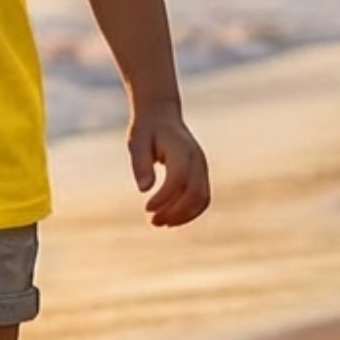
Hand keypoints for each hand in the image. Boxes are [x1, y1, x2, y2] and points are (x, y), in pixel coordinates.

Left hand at [129, 104, 209, 227]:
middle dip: (174, 212)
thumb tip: (144, 189)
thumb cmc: (147, 130)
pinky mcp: (202, 175)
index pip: (178, 179)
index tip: (147, 208)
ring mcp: (202, 168)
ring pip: (202, 199)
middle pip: (194, 193)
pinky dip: (189, 213)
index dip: (165, 197)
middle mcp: (197, 159)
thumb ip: (141, 164)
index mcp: (181, 149)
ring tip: (159, 222)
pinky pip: (202, 199)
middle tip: (152, 221)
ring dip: (183, 216)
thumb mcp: (137, 142)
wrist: (162, 116)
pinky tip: (170, 218)